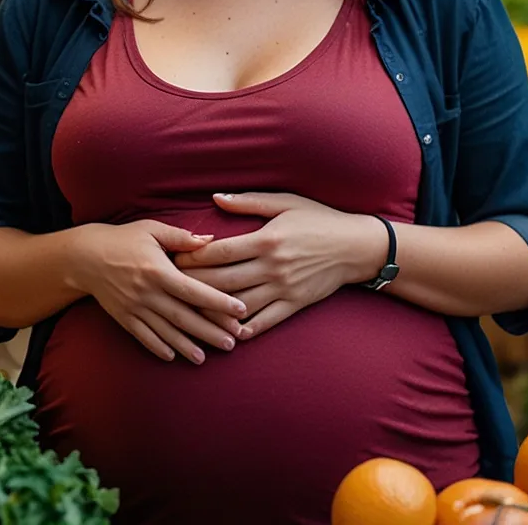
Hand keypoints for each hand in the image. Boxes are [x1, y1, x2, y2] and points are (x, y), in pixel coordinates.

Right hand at [66, 220, 247, 363]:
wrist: (84, 256)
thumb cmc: (123, 239)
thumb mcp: (152, 230)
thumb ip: (181, 237)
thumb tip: (210, 240)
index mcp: (158, 270)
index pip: (194, 290)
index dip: (218, 302)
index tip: (240, 311)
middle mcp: (147, 293)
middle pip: (184, 316)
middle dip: (210, 331)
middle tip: (233, 343)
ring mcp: (134, 308)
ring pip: (165, 331)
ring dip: (187, 346)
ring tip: (205, 357)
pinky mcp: (123, 317)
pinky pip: (143, 336)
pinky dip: (158, 347)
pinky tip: (173, 356)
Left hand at [175, 193, 383, 339]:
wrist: (357, 247)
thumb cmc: (320, 220)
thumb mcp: (287, 202)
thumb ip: (250, 202)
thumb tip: (216, 198)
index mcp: (267, 239)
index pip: (220, 252)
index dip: (193, 257)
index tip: (174, 259)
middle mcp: (273, 266)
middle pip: (223, 280)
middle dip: (193, 284)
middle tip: (171, 286)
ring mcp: (284, 288)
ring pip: (239, 305)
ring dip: (212, 311)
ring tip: (189, 311)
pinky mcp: (295, 305)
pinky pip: (264, 321)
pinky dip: (243, 328)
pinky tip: (225, 330)